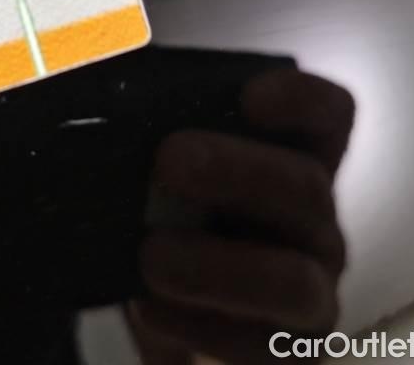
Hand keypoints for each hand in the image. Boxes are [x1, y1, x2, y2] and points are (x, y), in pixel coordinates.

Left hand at [130, 69, 354, 363]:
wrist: (163, 304)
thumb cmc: (167, 217)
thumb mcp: (156, 168)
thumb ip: (141, 128)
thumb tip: (84, 76)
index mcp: (290, 161)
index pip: (328, 117)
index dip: (300, 101)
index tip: (250, 96)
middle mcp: (313, 221)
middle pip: (305, 187)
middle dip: (236, 171)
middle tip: (168, 161)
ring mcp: (310, 289)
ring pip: (292, 279)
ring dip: (216, 265)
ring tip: (150, 255)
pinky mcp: (285, 351)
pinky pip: (258, 346)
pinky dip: (197, 325)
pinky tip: (147, 304)